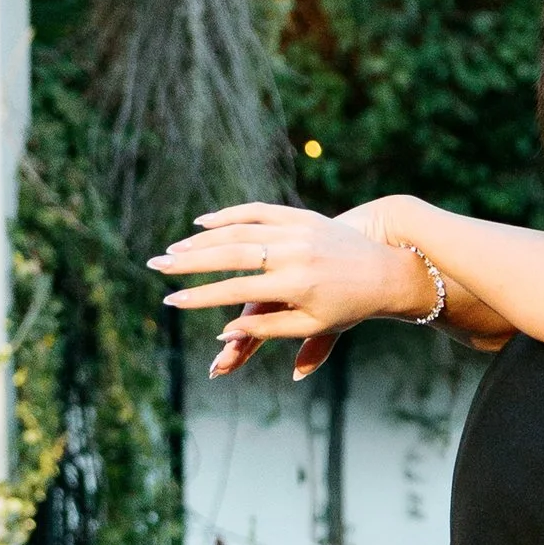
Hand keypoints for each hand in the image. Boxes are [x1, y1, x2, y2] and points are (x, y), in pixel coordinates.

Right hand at [149, 201, 433, 381]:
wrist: (387, 269)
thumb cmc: (348, 307)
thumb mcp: (312, 325)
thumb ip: (268, 328)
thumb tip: (223, 333)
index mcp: (296, 286)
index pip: (236, 290)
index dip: (200, 296)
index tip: (172, 300)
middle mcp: (294, 254)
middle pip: (230, 255)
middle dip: (189, 262)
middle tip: (157, 265)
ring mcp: (297, 230)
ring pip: (240, 230)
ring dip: (202, 239)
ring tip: (173, 249)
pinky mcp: (301, 215)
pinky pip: (258, 211)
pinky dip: (229, 215)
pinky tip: (203, 222)